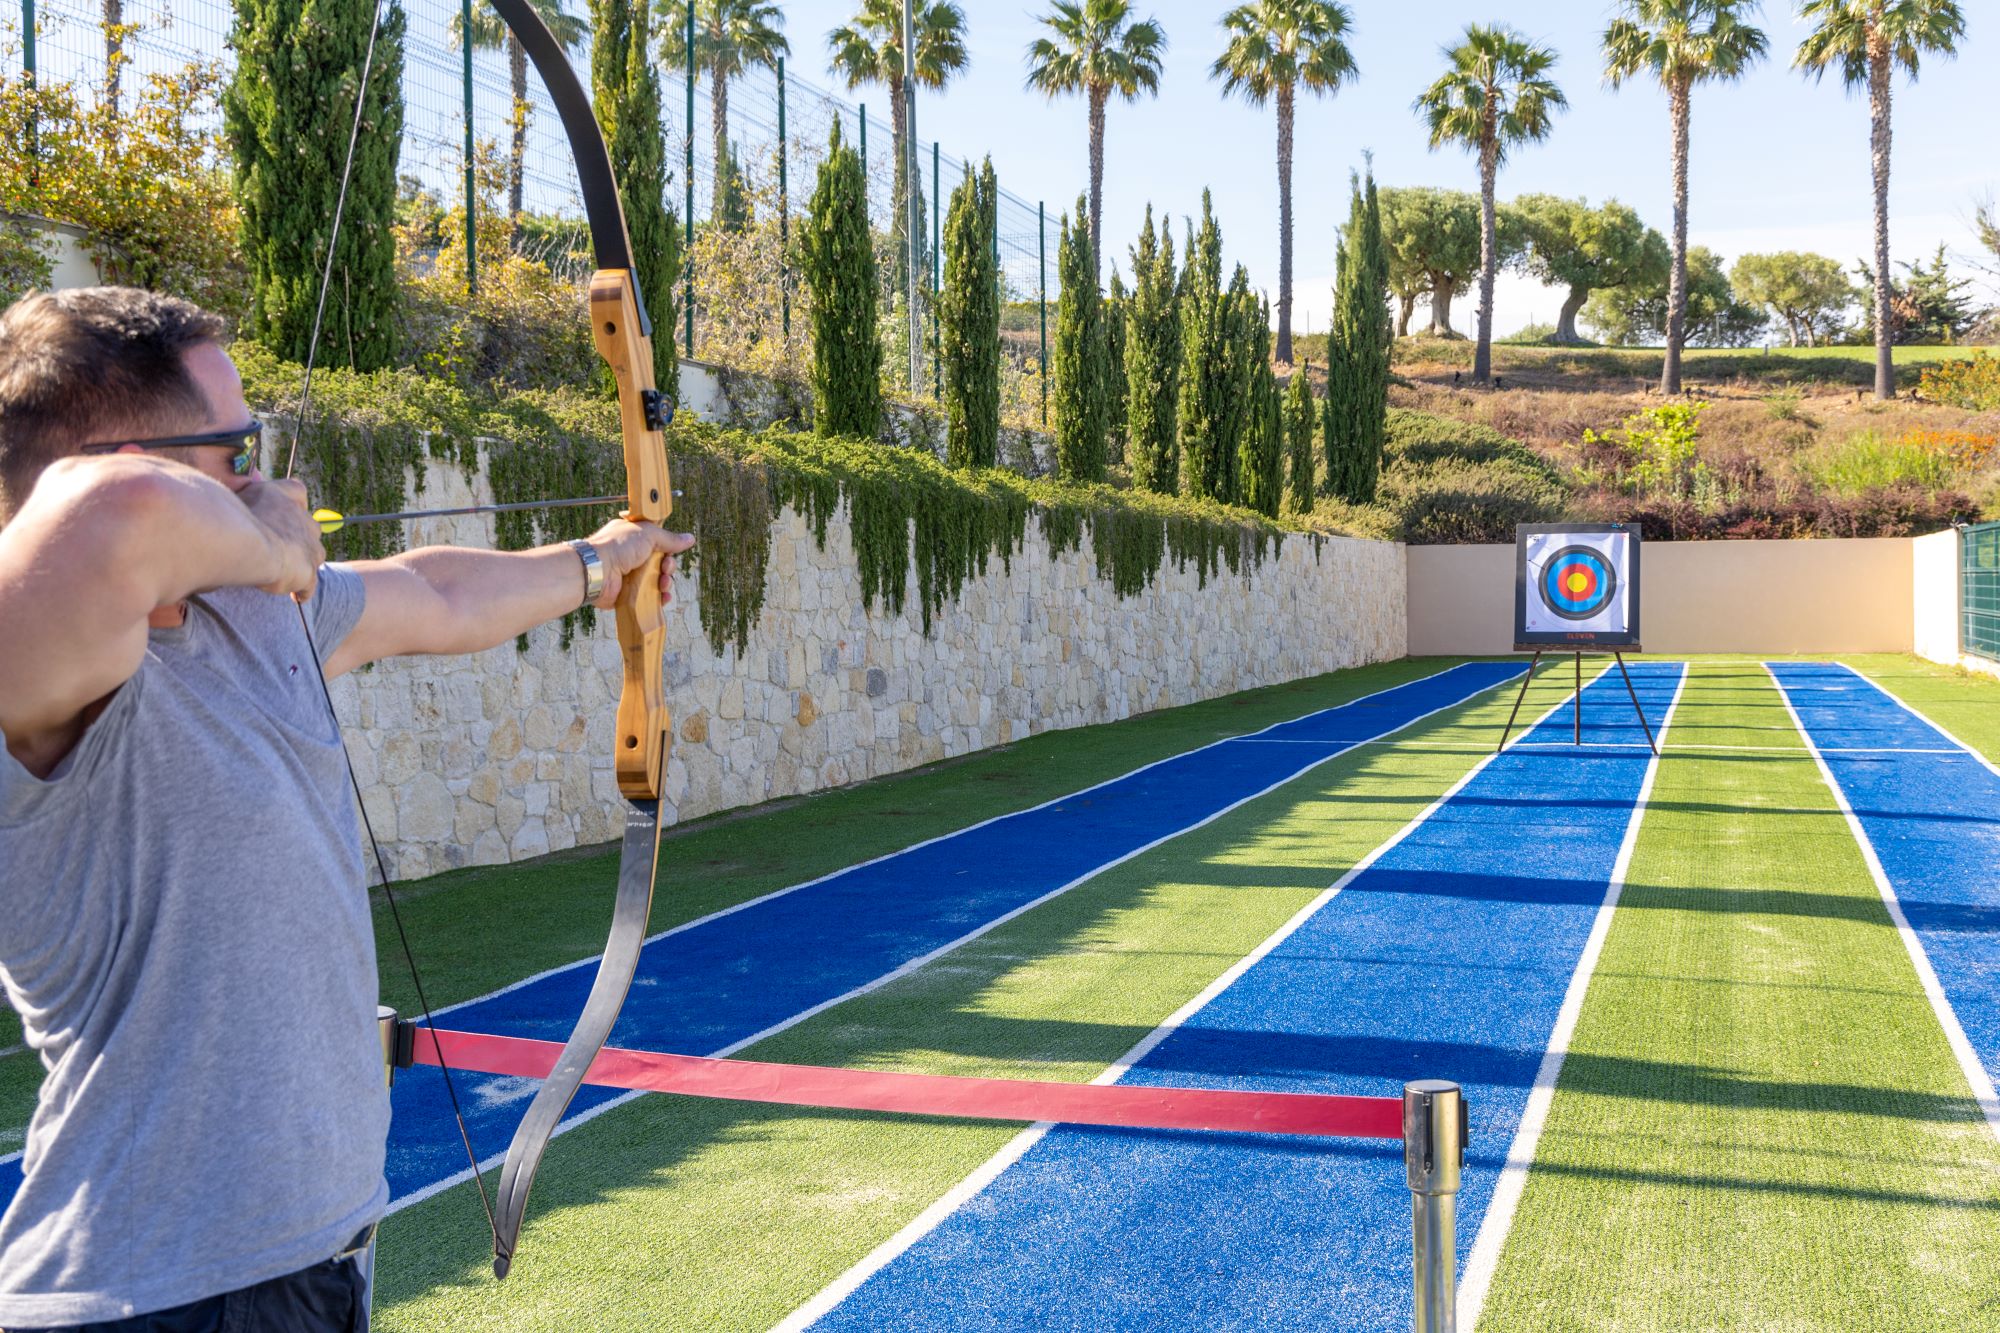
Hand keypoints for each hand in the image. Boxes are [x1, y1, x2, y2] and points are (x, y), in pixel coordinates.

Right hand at [239, 478, 323, 600]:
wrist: (243, 542)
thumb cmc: (230, 517)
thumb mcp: (236, 496)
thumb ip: (246, 494)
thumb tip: (246, 485)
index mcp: (283, 495)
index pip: (296, 491)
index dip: (292, 502)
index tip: (284, 513)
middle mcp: (302, 517)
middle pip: (310, 526)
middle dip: (298, 538)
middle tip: (281, 550)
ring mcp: (309, 545)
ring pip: (315, 554)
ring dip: (303, 563)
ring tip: (289, 573)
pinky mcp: (307, 570)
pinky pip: (310, 583)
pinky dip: (304, 590)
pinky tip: (298, 596)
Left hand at [584, 517, 695, 611]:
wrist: (597, 570)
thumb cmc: (618, 547)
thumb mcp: (648, 534)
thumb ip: (670, 538)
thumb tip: (689, 539)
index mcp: (633, 538)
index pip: (657, 542)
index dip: (667, 547)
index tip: (670, 550)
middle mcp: (631, 556)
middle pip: (660, 562)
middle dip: (668, 566)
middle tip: (665, 567)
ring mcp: (629, 576)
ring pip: (657, 581)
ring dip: (665, 582)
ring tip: (663, 583)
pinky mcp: (628, 594)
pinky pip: (649, 597)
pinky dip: (659, 598)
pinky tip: (663, 597)